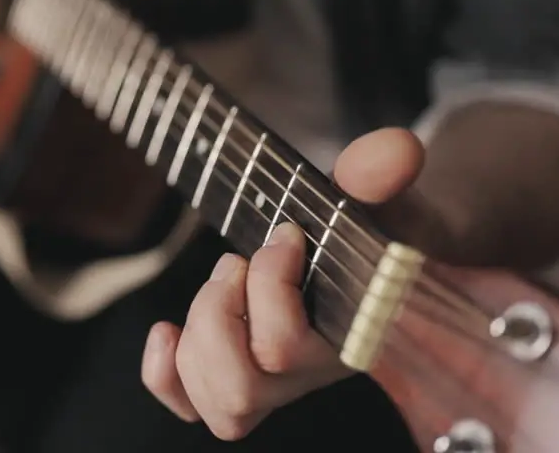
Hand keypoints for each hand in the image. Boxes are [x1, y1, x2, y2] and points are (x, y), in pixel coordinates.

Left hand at [140, 127, 425, 439]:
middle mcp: (313, 375)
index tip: (283, 234)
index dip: (266, 288)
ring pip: (218, 403)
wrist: (383, 249)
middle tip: (236, 263)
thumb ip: (381, 173)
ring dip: (201, 334)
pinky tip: (167, 333)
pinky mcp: (242, 378)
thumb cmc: (378, 225)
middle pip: (241, 389)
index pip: (286, 349)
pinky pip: (192, 407)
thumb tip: (391, 151)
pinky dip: (167, 375)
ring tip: (225, 282)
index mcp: (351, 341)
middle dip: (219, 314)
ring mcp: (276, 384)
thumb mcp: (381, 193)